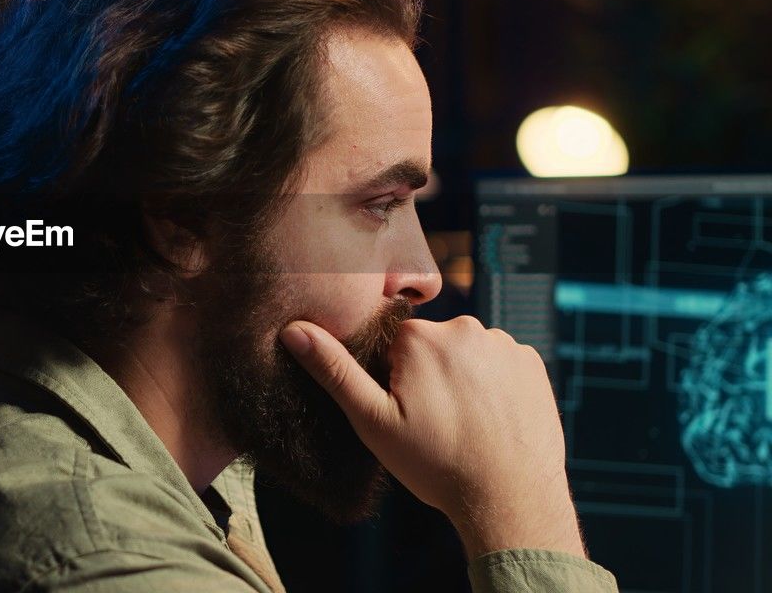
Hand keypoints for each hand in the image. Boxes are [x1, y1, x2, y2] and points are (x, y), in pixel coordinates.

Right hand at [279, 315, 585, 558]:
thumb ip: (334, 370)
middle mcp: (466, 328)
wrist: (508, 498)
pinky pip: (500, 364)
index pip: (394, 345)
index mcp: (421, 336)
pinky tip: (490, 420)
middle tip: (433, 422)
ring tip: (464, 425)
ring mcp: (505, 345)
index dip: (394, 380)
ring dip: (461, 379)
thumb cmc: (436, 464)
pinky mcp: (532, 363)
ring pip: (466, 354)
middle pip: (431, 346)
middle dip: (428, 376)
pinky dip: (493, 385)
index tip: (406, 412)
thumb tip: (294, 329)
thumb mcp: (372, 421)